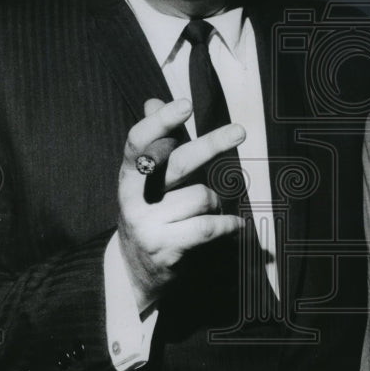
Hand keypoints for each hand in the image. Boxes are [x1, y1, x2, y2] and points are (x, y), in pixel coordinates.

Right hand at [117, 97, 245, 309]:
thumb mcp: (148, 179)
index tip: (185, 104)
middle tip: (240, 131)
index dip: (160, 121)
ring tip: (211, 210)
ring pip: (201, 197)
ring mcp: (147, 224)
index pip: (138, 141)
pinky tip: (237, 226)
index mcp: (129, 174)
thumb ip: (159, 142)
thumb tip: (153, 100)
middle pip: (177, 163)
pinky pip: (209, 227)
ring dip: (216, 202)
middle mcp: (133, 197)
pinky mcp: (165, 248)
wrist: (134, 270)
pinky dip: (229, 225)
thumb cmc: (151, 211)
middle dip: (211, 144)